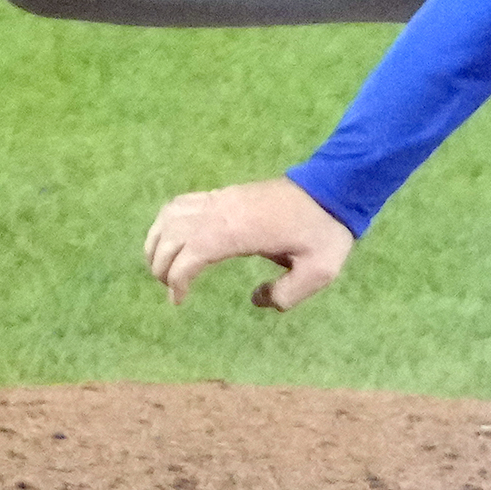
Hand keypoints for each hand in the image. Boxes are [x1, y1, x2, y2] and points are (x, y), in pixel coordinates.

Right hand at [142, 178, 355, 310]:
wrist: (332, 188)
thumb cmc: (324, 231)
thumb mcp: (318, 272)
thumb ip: (287, 294)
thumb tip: (258, 299)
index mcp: (238, 232)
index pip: (189, 255)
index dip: (176, 280)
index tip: (179, 301)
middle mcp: (221, 212)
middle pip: (170, 236)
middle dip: (161, 265)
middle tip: (171, 289)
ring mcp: (221, 199)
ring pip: (169, 216)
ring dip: (158, 242)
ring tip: (162, 267)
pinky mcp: (225, 194)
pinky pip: (182, 202)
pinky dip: (167, 221)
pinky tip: (171, 239)